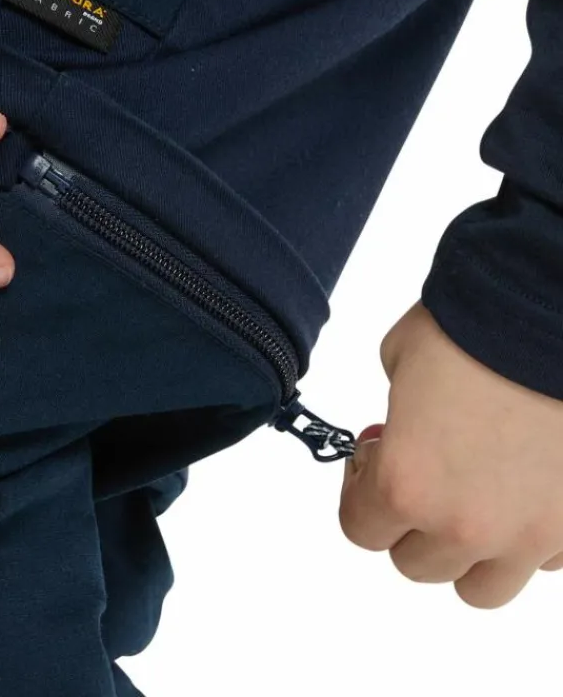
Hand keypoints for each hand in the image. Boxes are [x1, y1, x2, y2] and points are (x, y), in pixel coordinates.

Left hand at [340, 301, 562, 607]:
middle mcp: (464, 526)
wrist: (545, 315)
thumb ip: (393, 419)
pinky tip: (521, 490)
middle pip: (415, 564)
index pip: (360, 530)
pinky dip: (525, 540)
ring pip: (481, 588)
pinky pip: (541, 563)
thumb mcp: (399, 365)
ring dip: (465, 553)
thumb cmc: (469, 330)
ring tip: (471, 501)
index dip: (360, 491)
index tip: (373, 461)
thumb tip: (401, 432)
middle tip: (423, 474)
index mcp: (405, 485)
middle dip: (408, 522)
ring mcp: (527, 536)